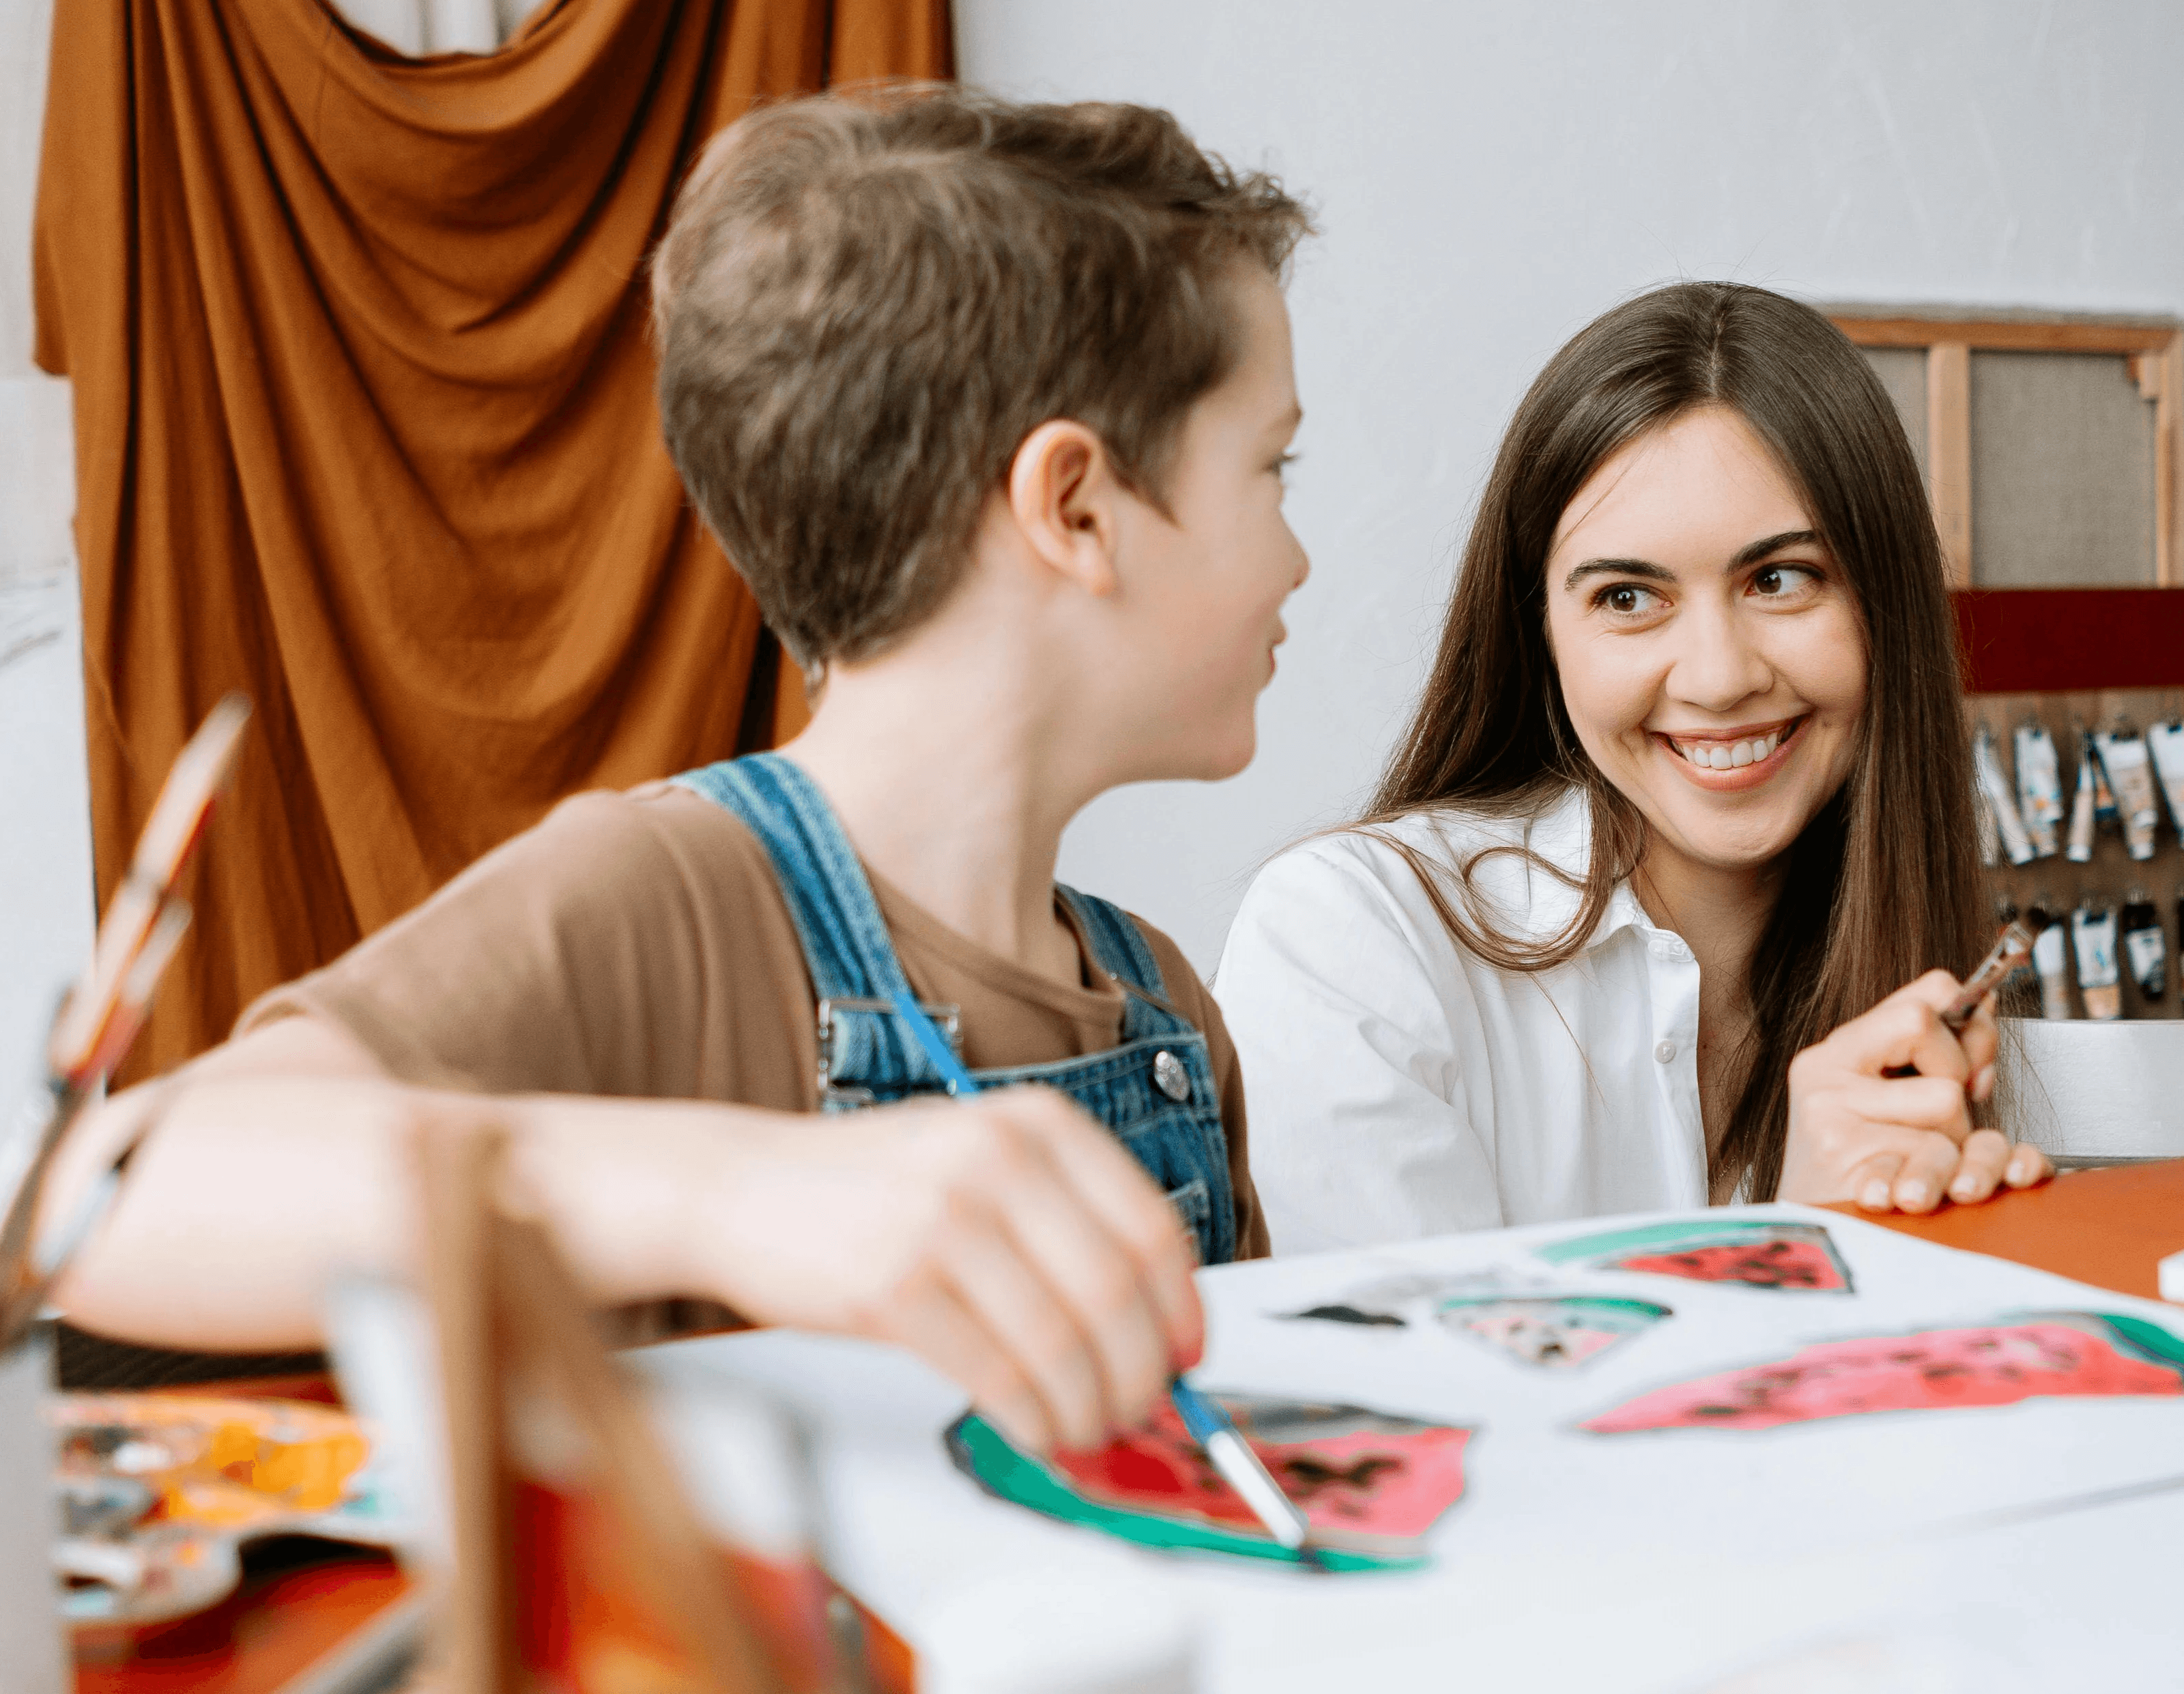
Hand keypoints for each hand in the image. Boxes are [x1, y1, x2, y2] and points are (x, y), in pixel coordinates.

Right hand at [694, 1086, 1202, 1455]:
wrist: (743, 1187)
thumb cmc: (869, 1186)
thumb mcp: (980, 1157)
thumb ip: (1064, 1218)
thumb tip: (1154, 1319)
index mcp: (1036, 1122)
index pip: (1151, 1227)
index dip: (1182, 1308)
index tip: (1188, 1354)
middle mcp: (997, 1159)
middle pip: (1117, 1294)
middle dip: (1144, 1372)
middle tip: (1140, 1407)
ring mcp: (944, 1219)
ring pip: (1064, 1345)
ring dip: (1090, 1408)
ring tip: (1086, 1425)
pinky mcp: (896, 1287)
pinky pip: (999, 1378)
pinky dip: (1035, 1419)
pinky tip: (1037, 1428)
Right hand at [1780, 969, 2051, 1211]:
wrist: (1812, 1241)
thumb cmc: (1861, 1176)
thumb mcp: (1886, 1101)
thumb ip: (1929, 1056)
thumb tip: (1983, 1003)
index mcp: (1838, 1053)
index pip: (1926, 993)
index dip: (1968, 1027)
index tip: (1972, 1068)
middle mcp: (1826, 1074)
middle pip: (1927, 1028)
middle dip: (1957, 1077)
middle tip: (1940, 1118)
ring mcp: (1831, 1113)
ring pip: (1944, 1099)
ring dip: (1952, 1143)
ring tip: (1918, 1166)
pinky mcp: (1848, 1157)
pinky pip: (1935, 1153)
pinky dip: (1940, 1178)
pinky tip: (1903, 1189)